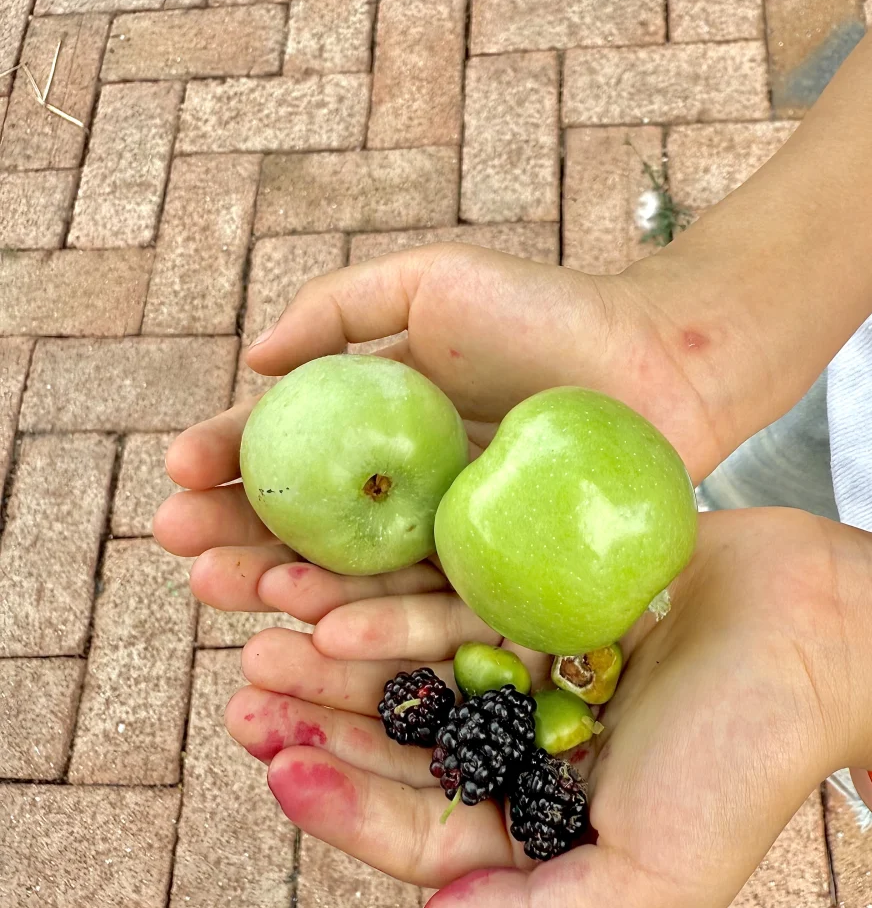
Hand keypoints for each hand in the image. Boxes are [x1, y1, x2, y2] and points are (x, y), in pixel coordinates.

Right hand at [154, 242, 744, 611]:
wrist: (659, 362)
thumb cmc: (548, 313)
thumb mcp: (433, 283)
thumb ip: (340, 307)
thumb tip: (252, 361)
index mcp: (378, 432)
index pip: (286, 456)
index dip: (226, 465)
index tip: (177, 475)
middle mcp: (402, 497)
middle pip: (304, 529)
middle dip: (233, 539)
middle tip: (179, 548)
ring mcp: (446, 548)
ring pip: (351, 580)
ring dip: (279, 587)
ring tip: (220, 586)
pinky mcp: (497, 591)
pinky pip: (427, 612)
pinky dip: (370, 621)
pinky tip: (318, 625)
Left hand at [223, 506, 871, 907]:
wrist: (822, 634)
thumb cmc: (751, 761)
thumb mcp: (657, 878)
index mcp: (548, 821)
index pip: (423, 828)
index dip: (344, 805)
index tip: (277, 771)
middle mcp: (529, 744)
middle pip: (403, 741)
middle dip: (321, 725)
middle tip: (244, 700)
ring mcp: (533, 666)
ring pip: (415, 666)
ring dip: (338, 657)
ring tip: (261, 638)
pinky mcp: (542, 594)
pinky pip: (456, 597)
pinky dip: (396, 598)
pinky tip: (336, 591)